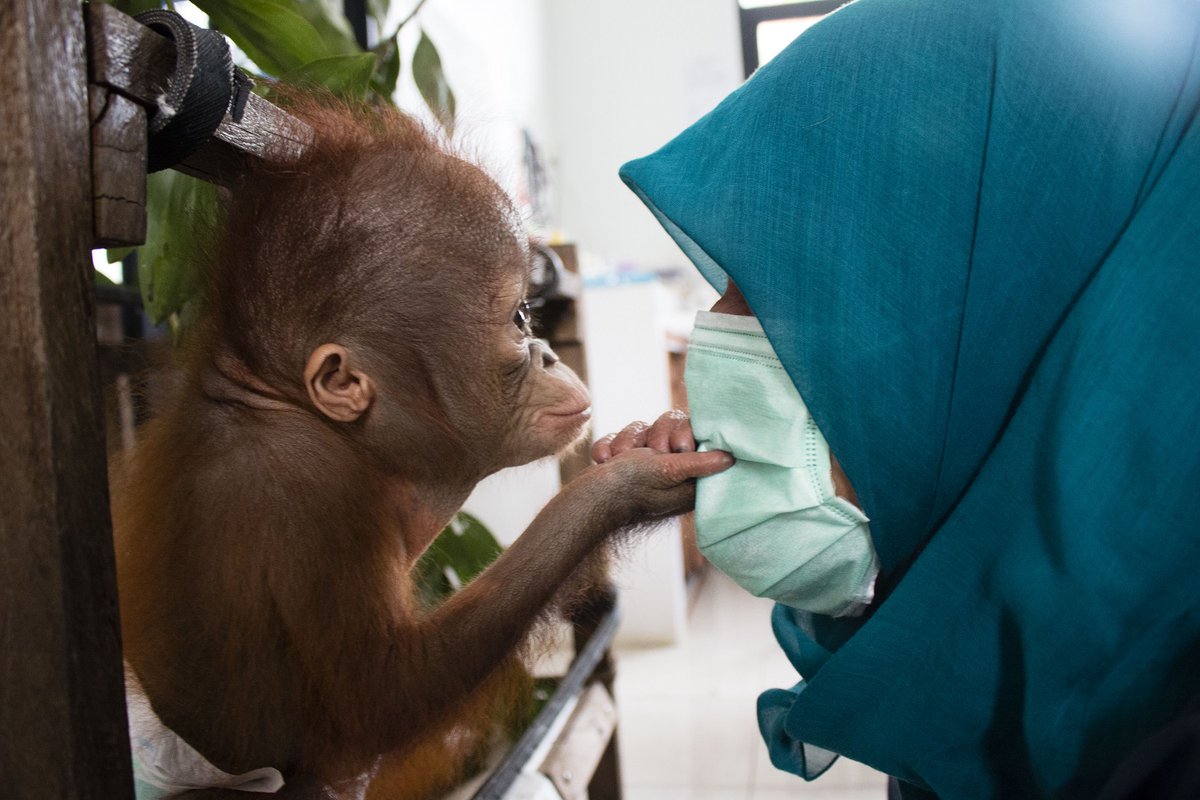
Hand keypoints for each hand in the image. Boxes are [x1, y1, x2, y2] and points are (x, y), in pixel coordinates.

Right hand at [582, 411, 731, 525]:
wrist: (586, 501)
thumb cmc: (629, 487)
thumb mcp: (668, 471)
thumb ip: (699, 463)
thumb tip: (730, 458)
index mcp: (687, 477)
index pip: (696, 435)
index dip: (682, 434)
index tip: (675, 447)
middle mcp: (670, 470)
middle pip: (668, 425)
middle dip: (650, 436)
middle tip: (647, 453)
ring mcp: (645, 464)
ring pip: (642, 428)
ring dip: (626, 442)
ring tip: (618, 459)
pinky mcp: (624, 460)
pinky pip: (621, 436)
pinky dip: (611, 446)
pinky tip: (606, 459)